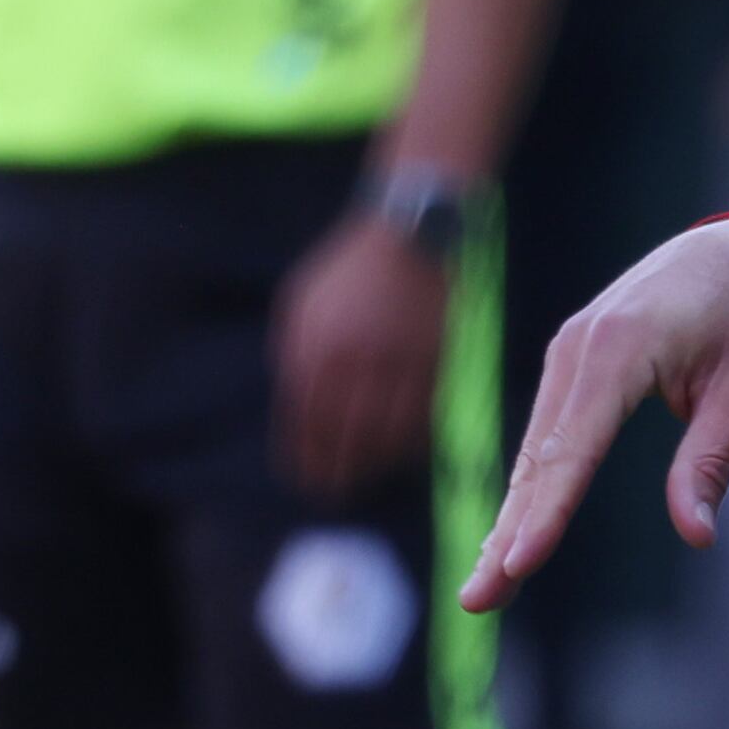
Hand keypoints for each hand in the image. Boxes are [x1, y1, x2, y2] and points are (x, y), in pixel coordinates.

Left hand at [273, 208, 452, 498]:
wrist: (407, 236)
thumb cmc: (348, 272)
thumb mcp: (302, 305)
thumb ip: (295, 356)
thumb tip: (297, 412)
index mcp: (312, 344)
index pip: (303, 419)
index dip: (303, 457)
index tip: (303, 480)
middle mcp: (352, 358)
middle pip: (342, 434)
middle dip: (336, 470)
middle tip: (334, 492)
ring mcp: (395, 362)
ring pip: (383, 433)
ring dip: (373, 464)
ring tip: (365, 477)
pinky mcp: (433, 363)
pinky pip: (420, 418)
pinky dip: (409, 444)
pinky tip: (400, 454)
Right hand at [464, 211, 728, 609]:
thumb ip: (710, 462)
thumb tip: (696, 536)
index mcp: (620, 349)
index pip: (574, 447)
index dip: (547, 512)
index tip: (519, 563)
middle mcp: (578, 347)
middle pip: (537, 458)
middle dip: (507, 535)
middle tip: (479, 601)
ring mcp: (567, 351)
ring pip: (533, 451)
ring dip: (507, 520)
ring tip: (486, 585)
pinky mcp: (569, 360)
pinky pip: (543, 434)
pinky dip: (527, 487)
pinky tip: (508, 534)